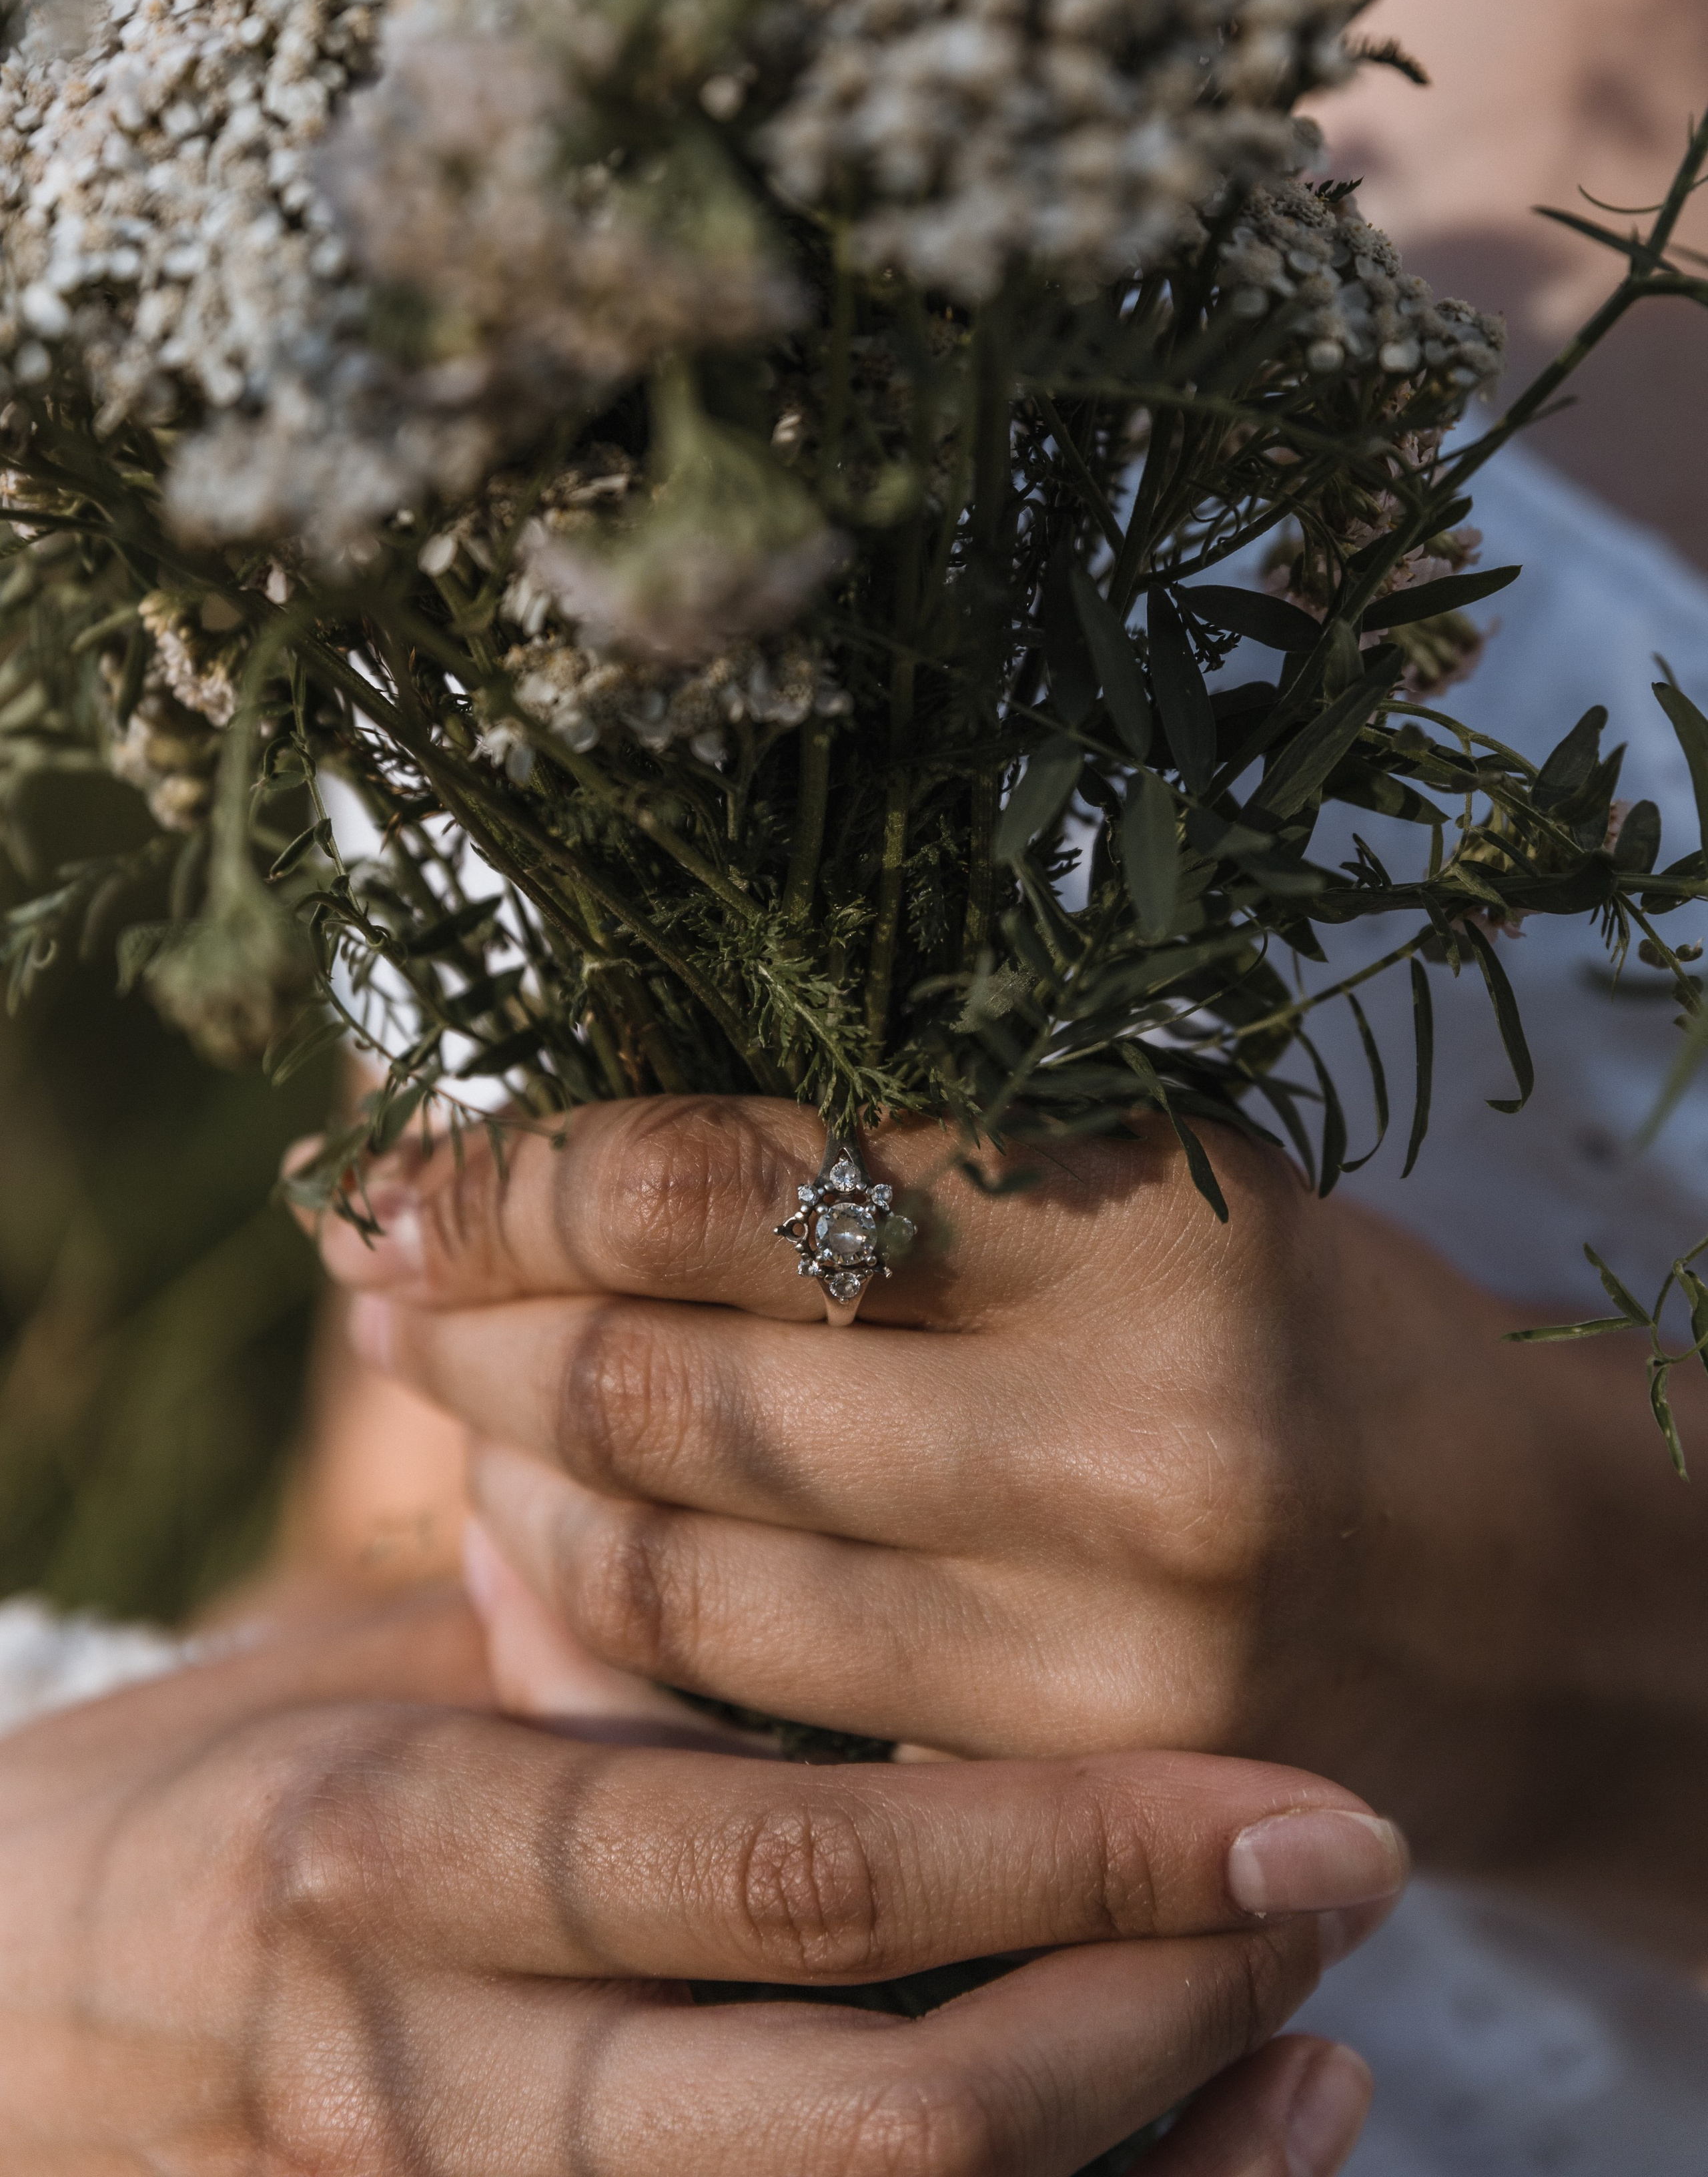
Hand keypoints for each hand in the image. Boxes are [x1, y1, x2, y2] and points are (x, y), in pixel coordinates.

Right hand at [0, 1582, 1392, 2175]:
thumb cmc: (173, 1815)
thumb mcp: (345, 1683)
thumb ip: (564, 1634)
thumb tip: (796, 1543)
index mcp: (402, 1859)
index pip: (790, 1876)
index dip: (1067, 1850)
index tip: (1280, 1789)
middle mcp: (443, 2080)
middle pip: (875, 2106)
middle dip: (1150, 2005)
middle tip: (1347, 1876)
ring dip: (1142, 2170)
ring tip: (1325, 2051)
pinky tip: (1195, 2168)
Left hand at [317, 1097, 1707, 1943]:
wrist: (1521, 1587)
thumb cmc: (1304, 1329)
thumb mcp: (1141, 1177)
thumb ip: (900, 1162)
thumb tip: (588, 1154)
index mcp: (1135, 1231)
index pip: (732, 1182)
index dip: (531, 1169)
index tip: (424, 1159)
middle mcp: (1112, 1450)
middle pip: (664, 1386)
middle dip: (470, 1319)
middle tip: (385, 1275)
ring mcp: (1081, 1659)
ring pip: (670, 1569)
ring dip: (509, 1472)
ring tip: (450, 1399)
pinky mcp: (1055, 1799)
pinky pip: (739, 1712)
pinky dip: (607, 1619)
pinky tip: (552, 1542)